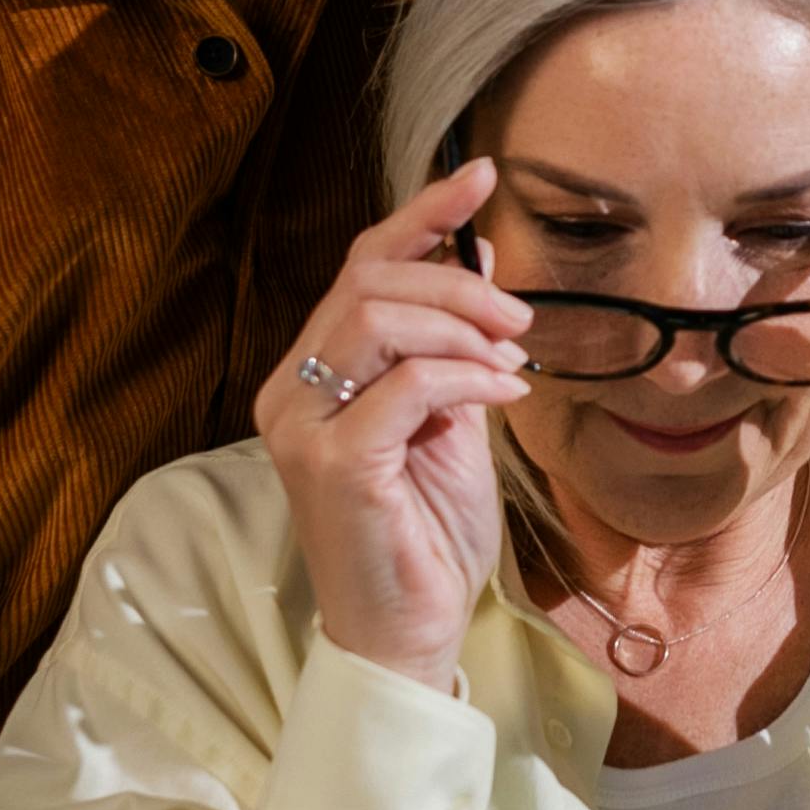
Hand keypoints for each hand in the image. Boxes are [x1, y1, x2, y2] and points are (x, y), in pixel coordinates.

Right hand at [261, 164, 534, 690]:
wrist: (410, 632)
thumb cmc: (428, 534)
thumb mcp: (450, 419)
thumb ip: (452, 345)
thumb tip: (482, 260)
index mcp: (311, 374)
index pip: (359, 267)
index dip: (419, 214)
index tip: (480, 177)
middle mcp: (290, 393)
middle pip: (369, 282)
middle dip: (458, 282)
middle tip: (520, 318)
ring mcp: (302, 428)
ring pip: (380, 320)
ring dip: (463, 324)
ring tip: (512, 358)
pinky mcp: (333, 465)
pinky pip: (408, 383)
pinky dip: (468, 376)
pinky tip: (504, 394)